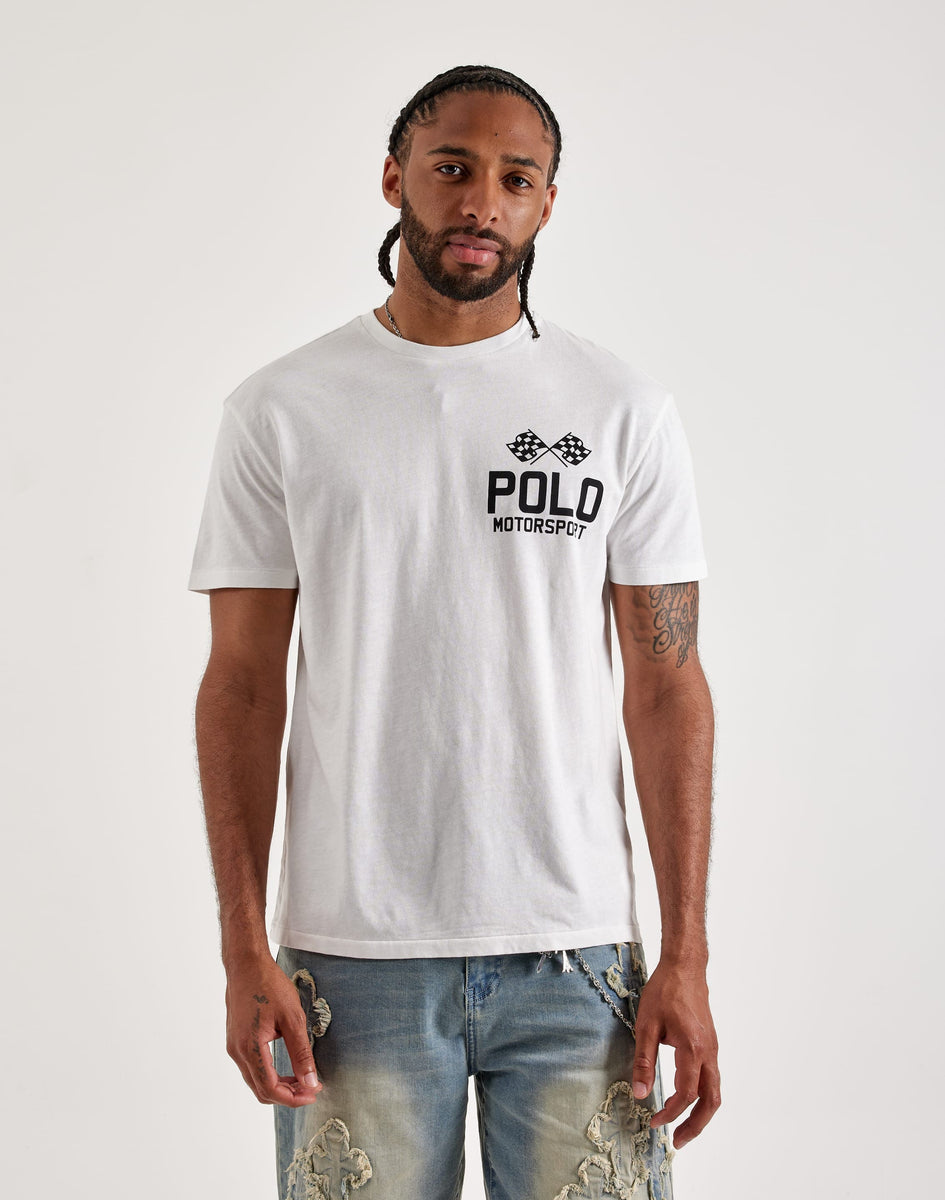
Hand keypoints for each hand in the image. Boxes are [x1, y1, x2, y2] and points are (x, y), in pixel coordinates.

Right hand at [225, 954, 322, 1106]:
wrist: (246, 964)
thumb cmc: (269, 985)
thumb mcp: (292, 1018)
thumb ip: (301, 1053)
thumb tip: (310, 1082)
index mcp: (250, 1048)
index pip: (270, 1088)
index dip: (293, 1097)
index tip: (314, 1093)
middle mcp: (237, 1052)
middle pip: (261, 1090)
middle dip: (287, 1095)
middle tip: (312, 1088)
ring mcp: (234, 1047)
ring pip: (256, 1081)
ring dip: (279, 1085)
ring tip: (303, 1079)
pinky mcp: (236, 1040)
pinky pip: (252, 1068)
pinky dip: (270, 1074)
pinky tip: (287, 1068)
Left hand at [630, 959, 720, 1147]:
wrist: (685, 968)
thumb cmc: (665, 991)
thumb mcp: (646, 1025)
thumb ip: (643, 1061)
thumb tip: (639, 1093)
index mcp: (693, 1049)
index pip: (686, 1094)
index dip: (670, 1113)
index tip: (653, 1121)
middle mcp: (709, 1052)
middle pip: (711, 1100)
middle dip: (696, 1125)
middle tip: (677, 1141)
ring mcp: (712, 1049)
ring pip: (715, 1091)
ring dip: (701, 1113)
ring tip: (683, 1128)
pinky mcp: (710, 1044)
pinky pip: (711, 1078)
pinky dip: (702, 1095)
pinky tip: (685, 1098)